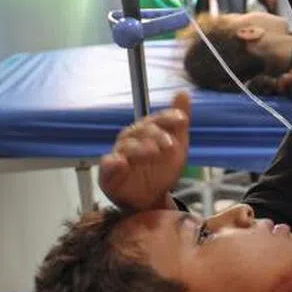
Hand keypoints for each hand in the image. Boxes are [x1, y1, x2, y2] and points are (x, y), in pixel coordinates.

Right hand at [99, 92, 191, 210]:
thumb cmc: (161, 170)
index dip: (168, 117)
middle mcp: (131, 139)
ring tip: (152, 151)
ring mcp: (119, 154)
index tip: (182, 119)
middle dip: (157, 135)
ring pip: (126, 146)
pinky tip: (121, 163)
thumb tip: (182, 92)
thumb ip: (178, 121)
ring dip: (139, 148)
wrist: (152, 199)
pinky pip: (108, 166)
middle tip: (170, 144)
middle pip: (141, 131)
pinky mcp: (109, 173)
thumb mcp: (178, 146)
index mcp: (146, 130)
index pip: (157, 119)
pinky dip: (113, 164)